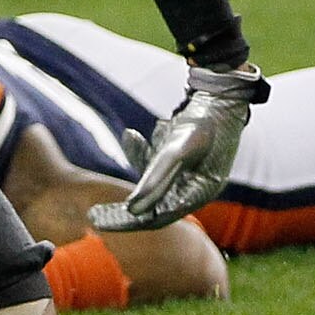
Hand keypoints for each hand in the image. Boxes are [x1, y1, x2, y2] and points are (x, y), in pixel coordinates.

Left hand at [89, 64, 267, 232]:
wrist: (220, 93)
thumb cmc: (204, 121)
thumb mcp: (176, 149)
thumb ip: (155, 178)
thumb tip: (132, 209)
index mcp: (199, 192)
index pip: (159, 217)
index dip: (130, 222)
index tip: (101, 222)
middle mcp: (194, 186)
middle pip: (154, 207)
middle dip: (124, 211)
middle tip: (94, 217)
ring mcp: (187, 171)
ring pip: (151, 184)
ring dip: (132, 180)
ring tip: (107, 184)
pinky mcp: (179, 156)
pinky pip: (154, 162)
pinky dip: (140, 152)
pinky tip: (132, 135)